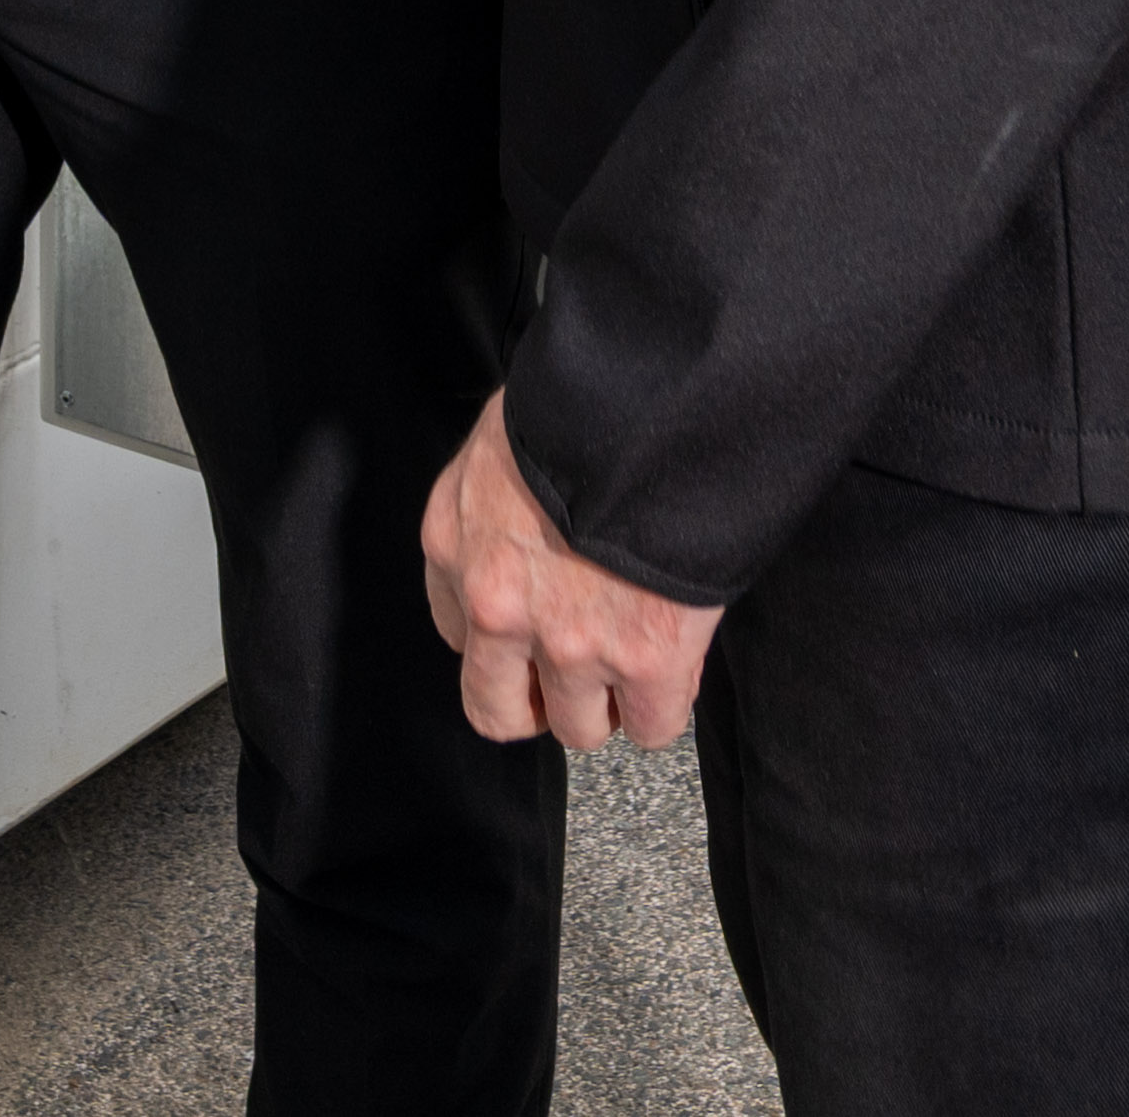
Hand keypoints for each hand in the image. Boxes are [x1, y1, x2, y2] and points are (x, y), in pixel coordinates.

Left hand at [422, 399, 717, 749]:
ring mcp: (569, 640)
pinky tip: (675, 666)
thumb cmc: (584, 403)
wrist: (657, 400)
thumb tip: (532, 527)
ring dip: (610, 703)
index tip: (534, 633)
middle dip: (541, 700)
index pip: (459, 635)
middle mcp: (497, 606)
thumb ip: (501, 502)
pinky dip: (665, 706)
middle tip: (578, 675)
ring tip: (635, 658)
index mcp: (453, 544)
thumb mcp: (505, 441)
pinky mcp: (643, 658)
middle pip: (500, 711)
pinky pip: (651, 727)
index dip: (505, 642)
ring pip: (580, 729)